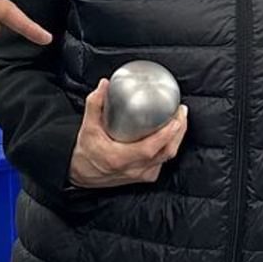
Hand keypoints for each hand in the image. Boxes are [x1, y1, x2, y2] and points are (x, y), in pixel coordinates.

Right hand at [67, 79, 189, 188]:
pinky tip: (171, 134)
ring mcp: (141, 175)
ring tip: (179, 119)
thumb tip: (105, 85)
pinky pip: (163, 161)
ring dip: (176, 138)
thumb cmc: (85, 153)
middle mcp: (133, 169)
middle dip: (178, 131)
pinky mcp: (145, 176)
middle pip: (166, 152)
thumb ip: (95, 104)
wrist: (82, 174)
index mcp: (120, 158)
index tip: (175, 118)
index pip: (150, 148)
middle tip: (180, 112)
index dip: (166, 134)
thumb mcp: (88, 127)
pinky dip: (169, 146)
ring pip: (167, 157)